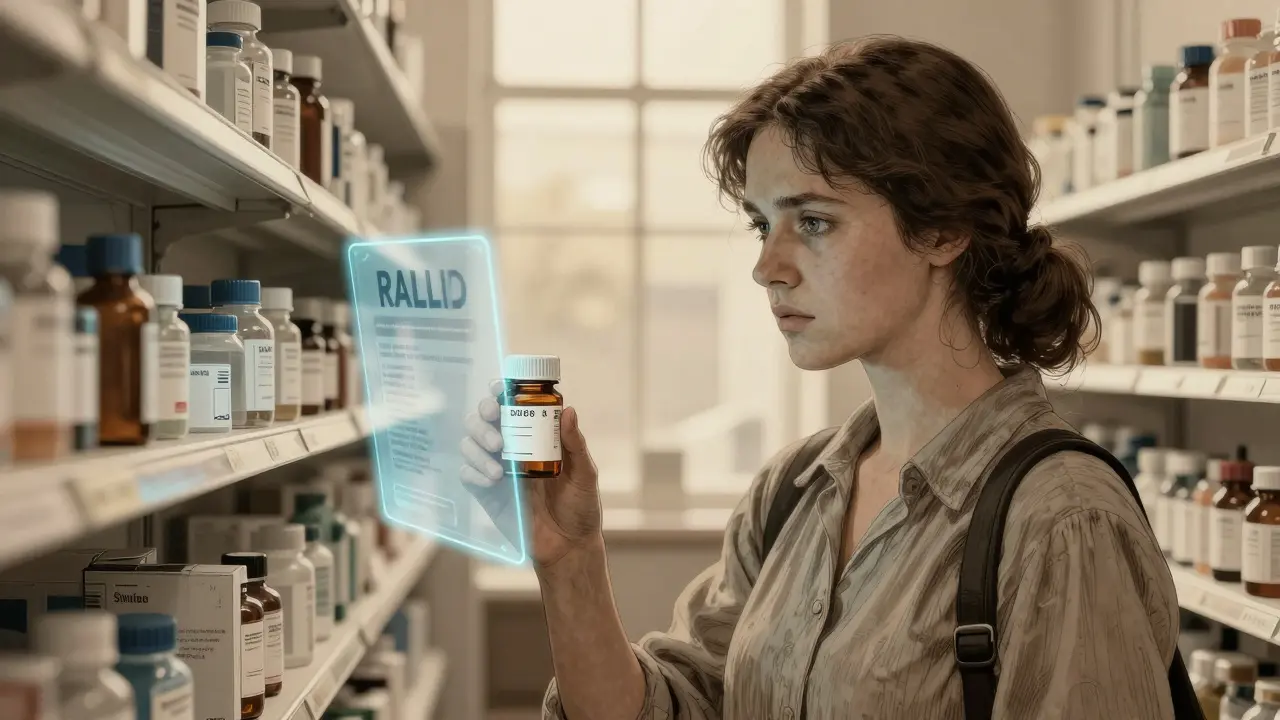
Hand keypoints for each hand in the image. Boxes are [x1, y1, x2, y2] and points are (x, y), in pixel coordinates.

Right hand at [461, 380, 601, 569]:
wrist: (568, 547)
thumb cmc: (580, 507)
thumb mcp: (584, 474)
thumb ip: (575, 444)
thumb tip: (569, 410)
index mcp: (536, 436)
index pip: (511, 404)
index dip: (500, 391)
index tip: (500, 390)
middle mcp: (512, 447)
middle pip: (483, 418)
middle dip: (483, 417)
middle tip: (495, 426)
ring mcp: (497, 468)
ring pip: (470, 442)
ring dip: (477, 446)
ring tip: (499, 465)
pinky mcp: (486, 491)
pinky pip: (467, 473)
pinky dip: (473, 471)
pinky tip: (492, 481)